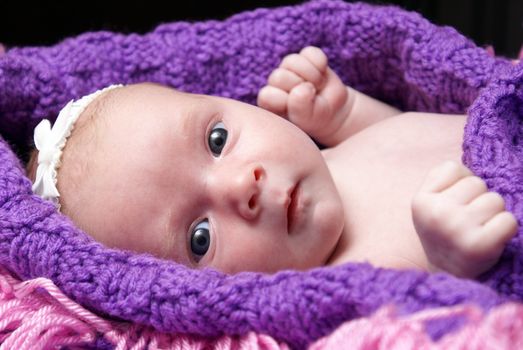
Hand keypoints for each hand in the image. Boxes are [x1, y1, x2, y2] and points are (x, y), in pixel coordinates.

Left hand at [257, 46, 349, 144]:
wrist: (332, 111)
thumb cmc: (315, 119)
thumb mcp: (309, 119)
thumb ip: (301, 109)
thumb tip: (302, 88)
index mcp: (270, 102)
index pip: (267, 95)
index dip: (285, 101)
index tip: (300, 110)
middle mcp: (275, 84)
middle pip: (279, 76)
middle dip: (299, 87)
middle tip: (311, 97)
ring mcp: (289, 69)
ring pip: (292, 61)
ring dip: (311, 75)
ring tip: (318, 87)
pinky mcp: (305, 58)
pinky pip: (309, 52)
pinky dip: (320, 63)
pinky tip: (322, 75)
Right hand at [411, 161, 517, 277]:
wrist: (446, 274)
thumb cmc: (443, 231)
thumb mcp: (429, 203)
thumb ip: (441, 178)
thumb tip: (468, 167)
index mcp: (420, 201)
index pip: (453, 168)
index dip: (459, 184)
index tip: (452, 204)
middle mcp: (436, 213)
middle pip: (477, 183)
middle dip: (478, 198)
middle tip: (467, 221)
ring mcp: (457, 229)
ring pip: (495, 199)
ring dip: (493, 213)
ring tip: (479, 229)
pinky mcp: (480, 245)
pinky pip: (508, 220)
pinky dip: (505, 229)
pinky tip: (491, 239)